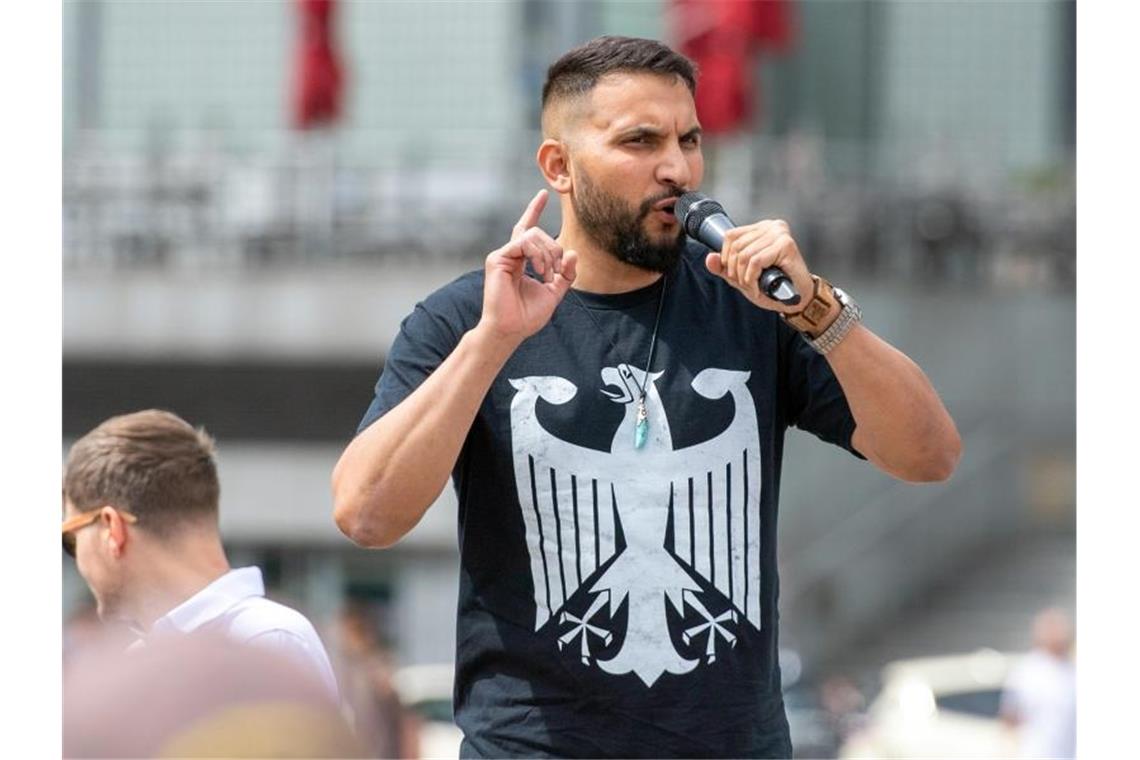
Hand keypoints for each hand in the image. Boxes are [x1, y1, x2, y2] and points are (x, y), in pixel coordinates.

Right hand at [478, 189, 578, 344]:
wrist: (511, 330)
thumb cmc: (528, 316)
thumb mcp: (554, 293)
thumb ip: (564, 274)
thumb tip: (572, 252)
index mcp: (521, 260)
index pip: (527, 229)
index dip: (534, 210)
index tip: (543, 194)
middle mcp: (510, 255)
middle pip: (537, 232)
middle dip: (554, 249)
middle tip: (557, 272)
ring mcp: (502, 256)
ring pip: (532, 235)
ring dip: (547, 254)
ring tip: (547, 275)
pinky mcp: (497, 259)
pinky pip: (523, 243)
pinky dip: (537, 255)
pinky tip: (539, 272)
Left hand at [704, 219, 813, 312]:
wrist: (798, 298)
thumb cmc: (773, 285)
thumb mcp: (742, 277)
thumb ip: (724, 267)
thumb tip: (709, 258)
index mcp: (761, 228)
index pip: (730, 236)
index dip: (727, 258)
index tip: (735, 274)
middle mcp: (771, 226)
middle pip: (736, 246)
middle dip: (735, 271)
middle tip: (745, 284)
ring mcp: (780, 234)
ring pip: (745, 255)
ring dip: (744, 278)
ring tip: (753, 287)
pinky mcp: (786, 245)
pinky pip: (756, 261)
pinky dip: (752, 278)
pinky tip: (758, 287)